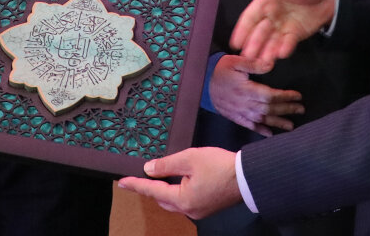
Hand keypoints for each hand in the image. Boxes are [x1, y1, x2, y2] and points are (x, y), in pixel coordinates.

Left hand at [117, 147, 241, 219]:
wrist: (248, 177)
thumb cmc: (220, 166)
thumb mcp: (190, 158)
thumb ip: (167, 165)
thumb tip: (149, 169)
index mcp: (182, 199)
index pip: (152, 191)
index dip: (136, 184)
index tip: (122, 182)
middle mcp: (189, 210)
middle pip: (162, 200)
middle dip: (151, 189)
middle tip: (139, 178)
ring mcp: (199, 211)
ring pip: (174, 202)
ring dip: (164, 191)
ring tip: (157, 178)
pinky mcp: (207, 208)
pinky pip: (185, 202)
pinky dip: (177, 193)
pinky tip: (178, 182)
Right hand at [210, 55, 303, 135]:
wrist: (203, 84)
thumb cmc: (221, 70)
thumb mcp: (235, 61)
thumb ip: (253, 63)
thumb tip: (270, 64)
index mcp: (246, 89)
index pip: (270, 95)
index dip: (285, 96)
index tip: (298, 96)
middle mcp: (244, 103)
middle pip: (269, 109)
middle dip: (286, 109)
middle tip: (300, 109)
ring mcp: (240, 112)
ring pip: (262, 119)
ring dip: (277, 123)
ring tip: (291, 126)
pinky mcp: (235, 117)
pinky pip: (250, 126)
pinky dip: (260, 130)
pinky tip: (270, 134)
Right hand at [230, 0, 335, 63]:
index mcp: (267, 0)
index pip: (251, 16)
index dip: (243, 29)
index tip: (236, 43)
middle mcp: (271, 15)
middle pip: (259, 32)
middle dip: (253, 44)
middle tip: (247, 58)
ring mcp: (283, 26)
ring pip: (271, 41)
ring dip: (266, 51)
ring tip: (263, 62)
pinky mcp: (295, 35)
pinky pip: (287, 43)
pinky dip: (284, 48)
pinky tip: (281, 54)